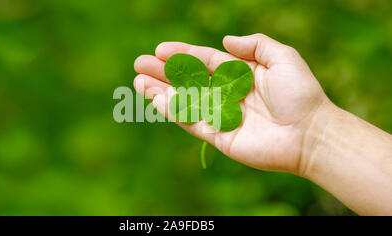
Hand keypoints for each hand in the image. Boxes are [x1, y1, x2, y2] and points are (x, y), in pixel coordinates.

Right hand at [134, 33, 327, 174]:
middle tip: (139, 64)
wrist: (311, 133)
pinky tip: (157, 99)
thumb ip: (255, 44)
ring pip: (185, 101)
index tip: (159, 50)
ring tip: (139, 82)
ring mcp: (222, 115)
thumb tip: (225, 40)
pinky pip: (192, 121)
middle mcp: (228, 93)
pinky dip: (174, 110)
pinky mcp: (220, 136)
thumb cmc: (301, 94)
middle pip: (189, 81)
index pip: (204, 61)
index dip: (182, 54)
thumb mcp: (283, 57)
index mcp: (240, 74)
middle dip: (164, 73)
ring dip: (161, 92)